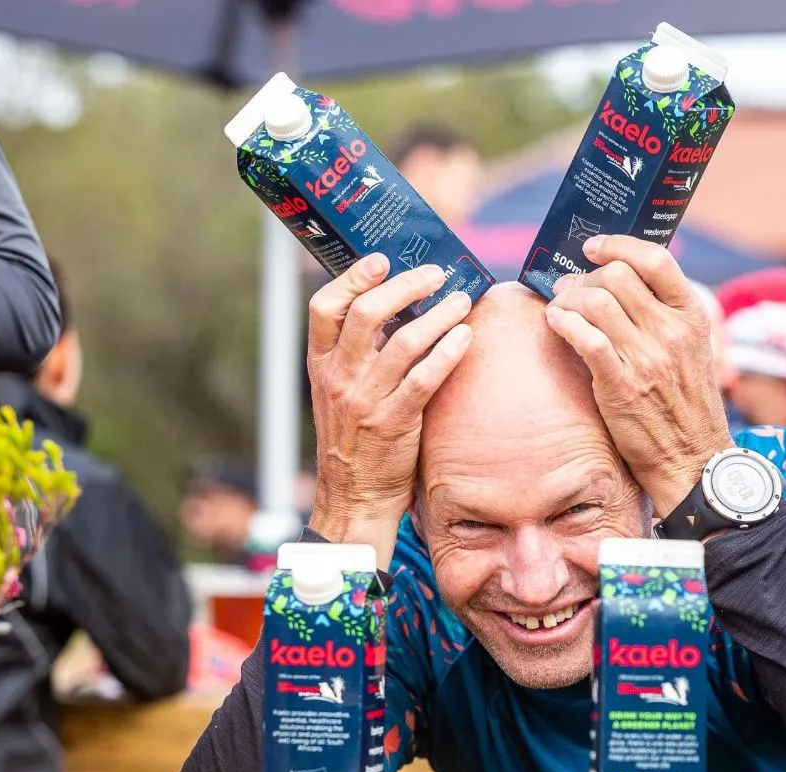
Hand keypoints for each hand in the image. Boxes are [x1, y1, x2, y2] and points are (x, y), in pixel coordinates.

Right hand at [306, 254, 473, 565]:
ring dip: (437, 315)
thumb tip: (390, 307)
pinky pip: (425, 378)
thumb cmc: (353, 438)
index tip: (381, 260)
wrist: (352, 496)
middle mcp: (339, 378)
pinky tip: (465, 338)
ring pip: (403, 341)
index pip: (324, 307)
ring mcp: (365, 400)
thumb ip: (355, 354)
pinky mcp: (394, 423)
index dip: (352, 277)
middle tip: (434, 274)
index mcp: (320, 365)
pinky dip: (448, 352)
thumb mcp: (337, 391)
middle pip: (366, 313)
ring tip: (461, 301)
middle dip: (404, 286)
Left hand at [545, 236, 733, 518]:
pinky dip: (563, 323)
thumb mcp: (693, 349)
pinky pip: (584, 338)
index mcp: (692, 316)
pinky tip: (555, 324)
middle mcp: (671, 332)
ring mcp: (647, 358)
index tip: (594, 248)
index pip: (656, 260)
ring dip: (568, 299)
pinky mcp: (621, 385)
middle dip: (584, 277)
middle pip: (616, 277)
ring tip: (560, 308)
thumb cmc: (686, 403)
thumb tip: (622, 279)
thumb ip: (667, 314)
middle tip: (569, 287)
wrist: (693, 459)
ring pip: (596, 302)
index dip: (619, 245)